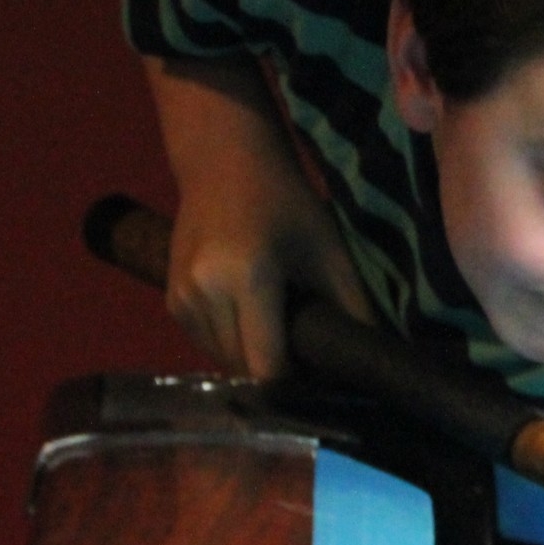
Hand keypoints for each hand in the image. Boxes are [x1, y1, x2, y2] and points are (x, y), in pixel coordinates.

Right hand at [156, 58, 374, 379]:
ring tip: (282, 336)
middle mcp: (205, 294)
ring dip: (253, 361)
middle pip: (244, 369)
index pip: (267, 366)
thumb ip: (353, 310)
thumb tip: (372, 360)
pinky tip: (254, 322)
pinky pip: (207, 345)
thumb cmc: (286, 201)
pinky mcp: (171, 303)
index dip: (296, 382)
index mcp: (247, 280)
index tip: (322, 378)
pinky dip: (232, 345)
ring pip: (223, 362)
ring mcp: (181, 300)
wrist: (223, 162)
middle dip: (277, 373)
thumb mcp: (329, 252)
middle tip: (308, 358)